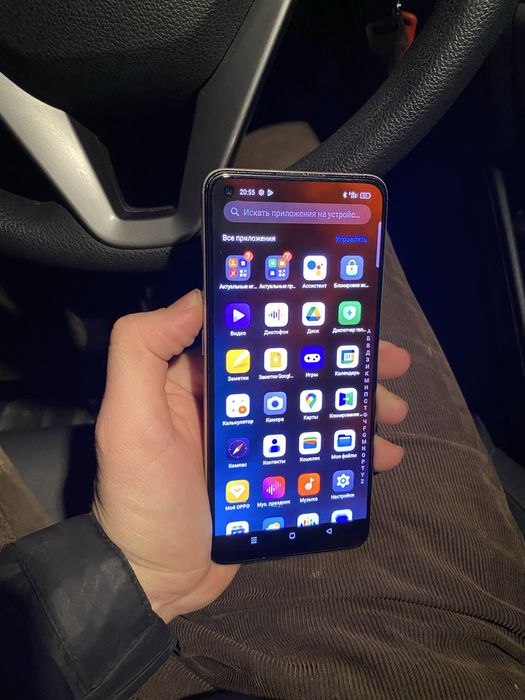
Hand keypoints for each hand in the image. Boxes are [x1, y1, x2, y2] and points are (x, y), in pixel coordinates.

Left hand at [92, 290, 409, 622]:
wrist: (155, 579)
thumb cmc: (141, 497)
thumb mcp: (129, 420)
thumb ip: (143, 350)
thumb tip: (195, 299)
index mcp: (201, 379)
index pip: (258, 336)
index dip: (301, 323)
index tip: (344, 317)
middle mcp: (233, 402)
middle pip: (298, 371)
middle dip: (346, 364)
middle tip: (392, 364)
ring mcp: (257, 441)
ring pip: (316, 410)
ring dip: (357, 406)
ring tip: (396, 413)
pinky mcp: (275, 475)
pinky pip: (318, 452)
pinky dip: (351, 451)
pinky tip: (382, 457)